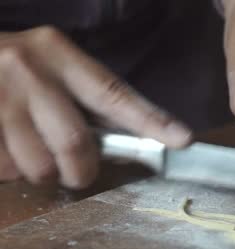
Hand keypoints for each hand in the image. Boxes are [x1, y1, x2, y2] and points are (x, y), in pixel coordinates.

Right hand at [0, 26, 191, 188]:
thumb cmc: (14, 71)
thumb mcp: (53, 70)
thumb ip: (89, 101)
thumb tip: (138, 139)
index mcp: (59, 54)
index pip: (114, 94)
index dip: (150, 121)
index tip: (182, 139)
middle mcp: (28, 70)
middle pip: (74, 144)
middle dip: (82, 171)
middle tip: (79, 173)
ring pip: (36, 165)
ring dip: (40, 172)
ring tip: (32, 152)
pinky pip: (3, 169)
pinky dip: (10, 171)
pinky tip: (7, 149)